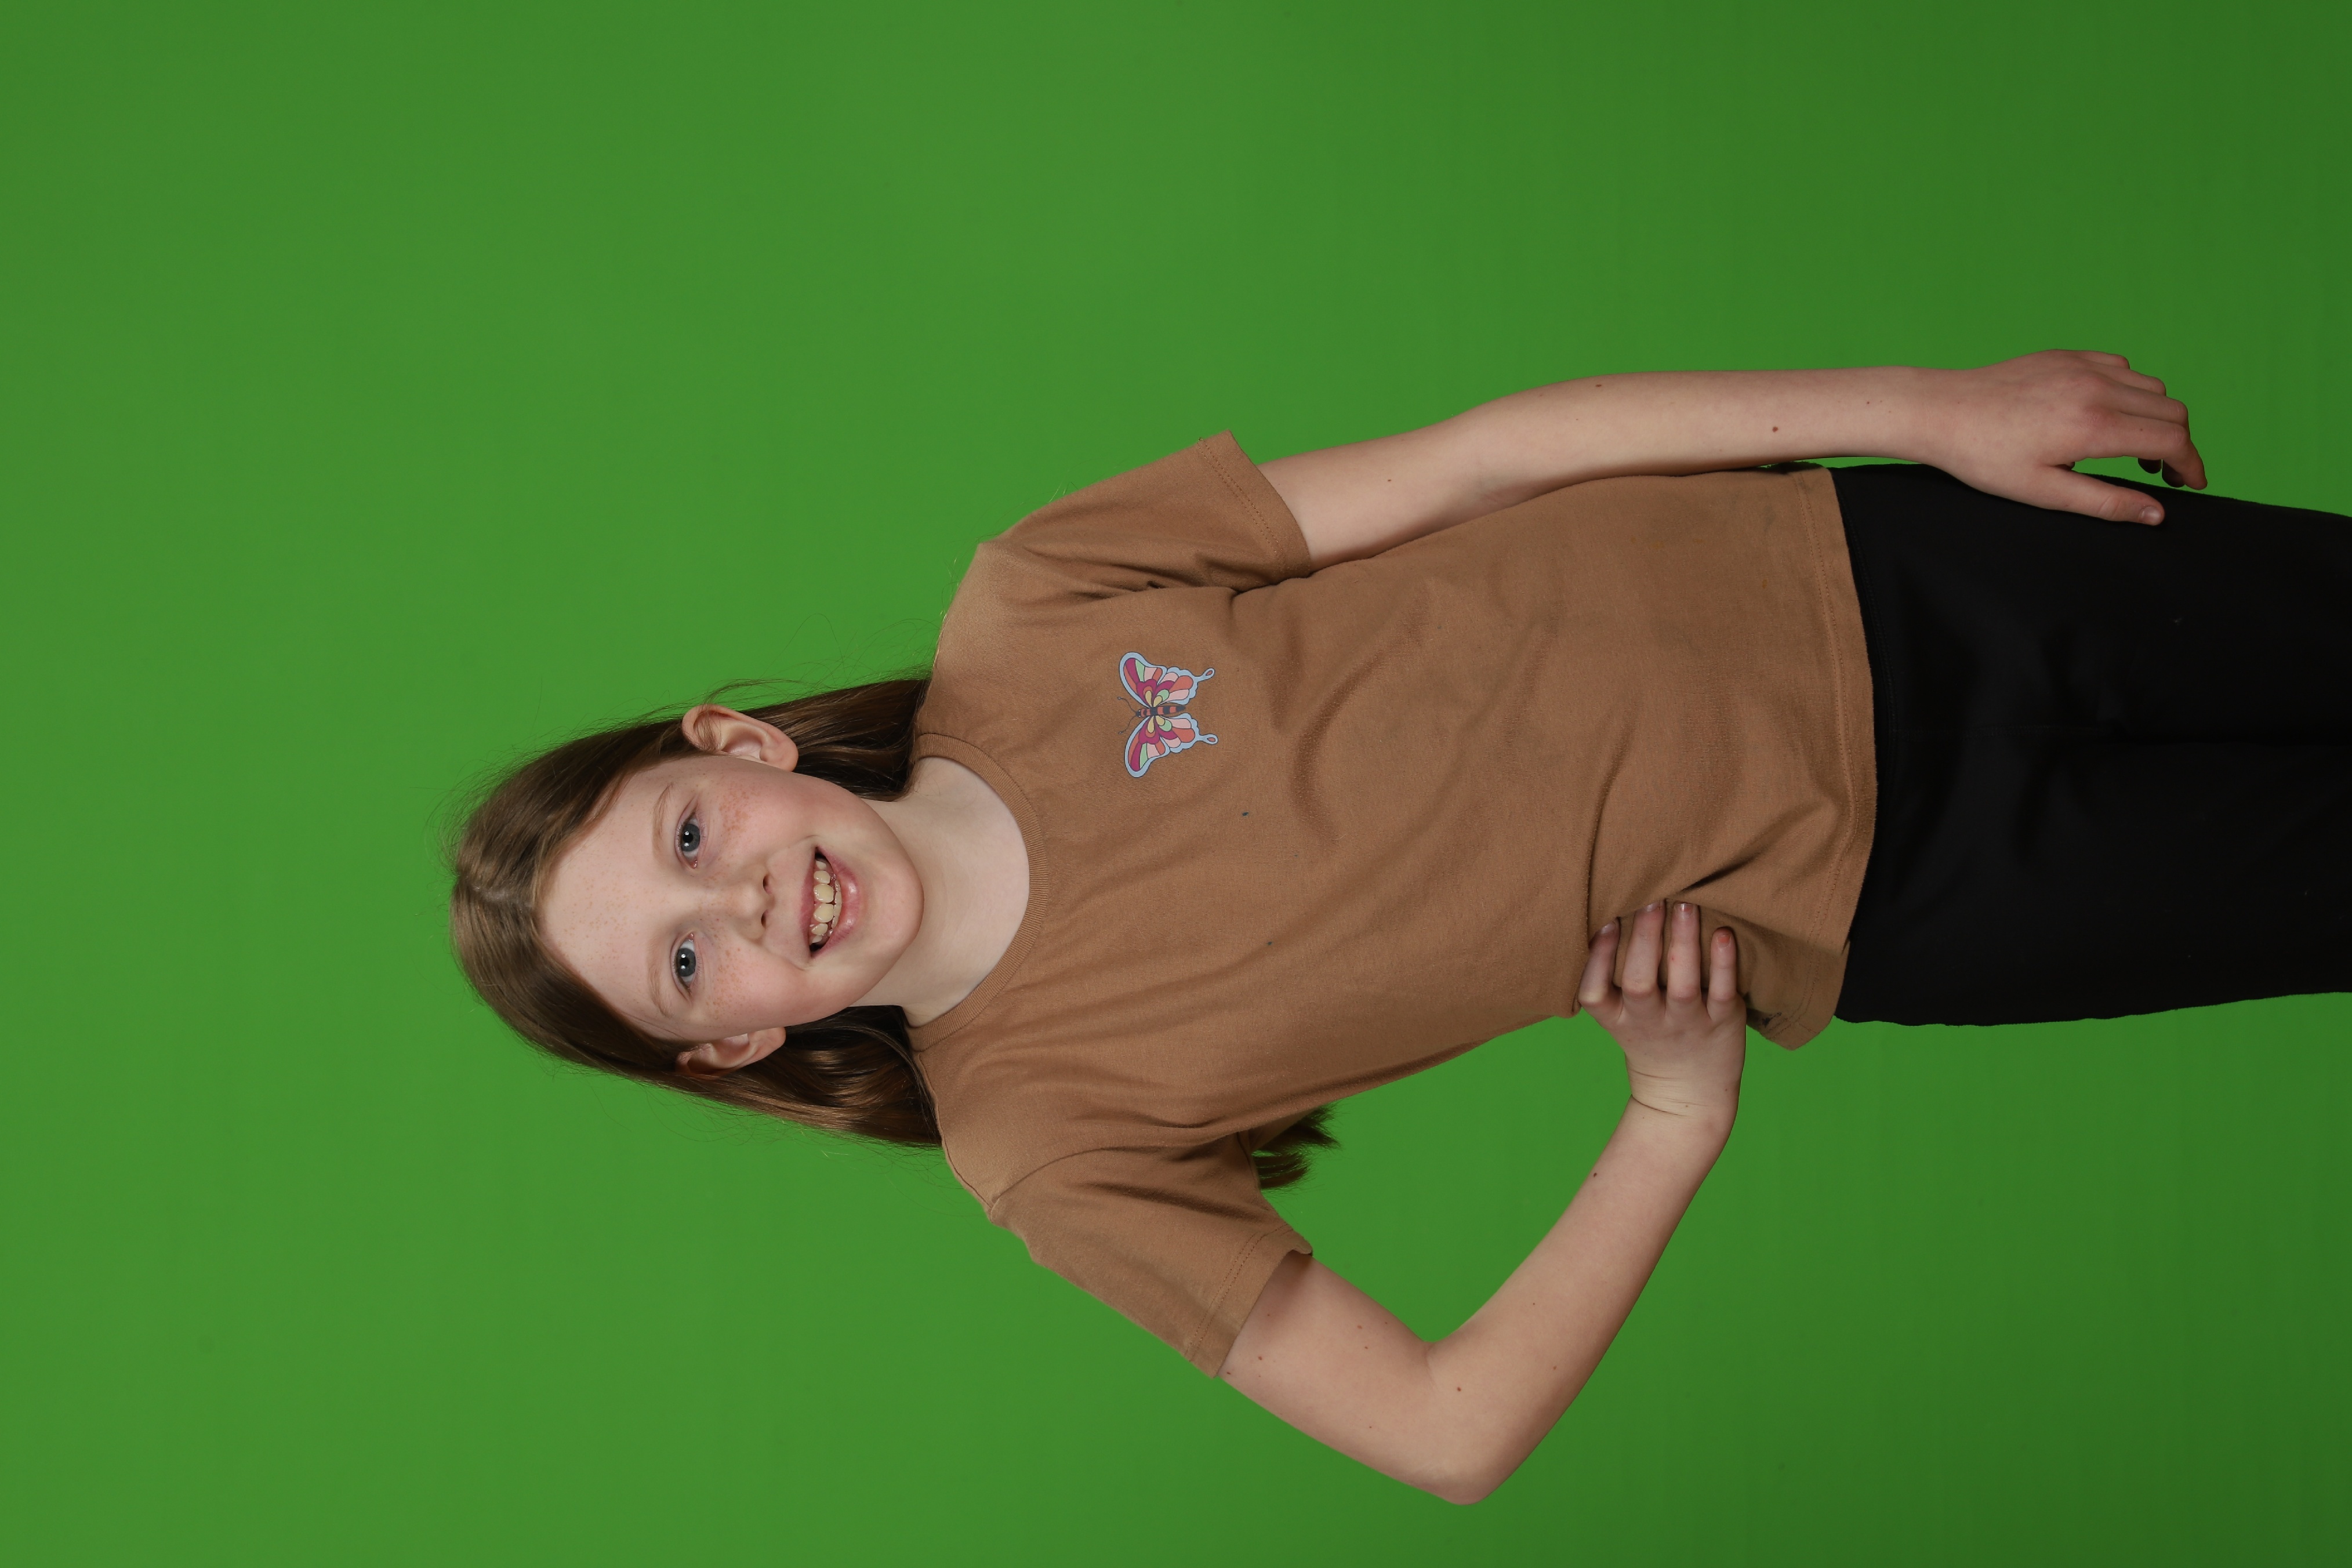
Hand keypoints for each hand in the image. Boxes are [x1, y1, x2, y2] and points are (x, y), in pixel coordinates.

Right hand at [1577, 903, 1745, 1121]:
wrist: (1689, 1091)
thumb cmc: (1652, 1036)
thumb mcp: (1620, 1015)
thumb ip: (1614, 975)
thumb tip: (1614, 908)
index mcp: (1617, 1018)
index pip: (1594, 991)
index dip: (1598, 958)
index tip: (1607, 921)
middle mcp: (1649, 1022)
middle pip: (1640, 983)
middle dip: (1644, 939)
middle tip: (1650, 898)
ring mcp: (1687, 1024)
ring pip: (1683, 985)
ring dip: (1683, 943)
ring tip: (1684, 905)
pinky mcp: (1722, 1023)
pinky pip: (1723, 993)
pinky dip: (1724, 965)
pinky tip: (1722, 935)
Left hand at [1911, 350, 2206, 524]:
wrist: (1941, 412)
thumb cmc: (1984, 458)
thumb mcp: (2043, 493)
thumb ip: (2105, 502)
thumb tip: (2156, 514)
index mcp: (2094, 426)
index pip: (2172, 440)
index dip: (2191, 465)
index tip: (2192, 484)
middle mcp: (2097, 388)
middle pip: (2172, 410)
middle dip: (2179, 444)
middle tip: (2162, 473)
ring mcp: (2082, 366)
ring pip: (2151, 386)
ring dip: (2156, 416)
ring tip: (2134, 448)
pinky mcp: (2067, 355)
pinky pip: (2121, 367)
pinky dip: (2130, 391)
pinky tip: (2106, 415)